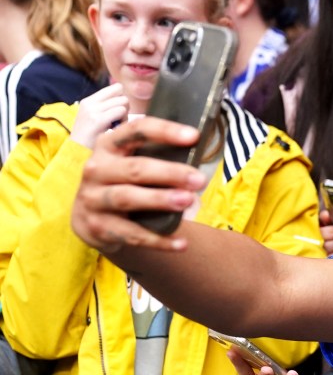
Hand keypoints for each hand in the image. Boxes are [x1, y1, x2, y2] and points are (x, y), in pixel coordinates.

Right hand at [70, 85, 129, 148]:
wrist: (76, 153)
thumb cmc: (91, 140)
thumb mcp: (97, 120)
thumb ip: (109, 110)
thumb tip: (134, 107)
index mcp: (89, 101)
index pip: (115, 87)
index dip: (123, 99)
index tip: (119, 111)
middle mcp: (90, 103)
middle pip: (121, 95)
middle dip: (126, 108)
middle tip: (119, 122)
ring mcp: (93, 110)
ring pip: (123, 102)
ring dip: (126, 115)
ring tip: (117, 126)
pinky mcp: (97, 120)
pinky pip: (120, 112)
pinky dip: (124, 121)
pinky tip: (117, 129)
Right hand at [72, 117, 206, 253]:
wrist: (92, 220)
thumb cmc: (125, 184)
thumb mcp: (132, 166)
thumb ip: (157, 160)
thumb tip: (197, 166)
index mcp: (108, 146)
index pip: (136, 131)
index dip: (165, 131)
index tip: (194, 136)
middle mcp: (96, 170)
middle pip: (135, 169)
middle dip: (170, 173)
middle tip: (199, 180)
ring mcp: (92, 199)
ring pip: (127, 198)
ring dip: (160, 199)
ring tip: (188, 201)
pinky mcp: (96, 227)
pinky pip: (131, 234)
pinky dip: (158, 240)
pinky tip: (182, 243)